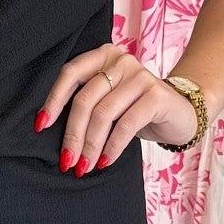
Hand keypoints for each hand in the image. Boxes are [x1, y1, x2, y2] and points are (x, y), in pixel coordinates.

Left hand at [34, 45, 200, 172]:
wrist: (182, 113)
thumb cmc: (136, 110)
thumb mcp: (109, 100)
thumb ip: (86, 103)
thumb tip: (49, 130)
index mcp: (103, 56)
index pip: (70, 73)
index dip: (53, 100)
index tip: (41, 126)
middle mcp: (121, 61)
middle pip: (85, 99)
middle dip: (72, 134)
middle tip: (66, 161)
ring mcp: (140, 76)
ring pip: (103, 114)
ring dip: (90, 145)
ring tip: (84, 167)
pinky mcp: (156, 95)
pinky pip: (126, 124)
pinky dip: (112, 147)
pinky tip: (105, 161)